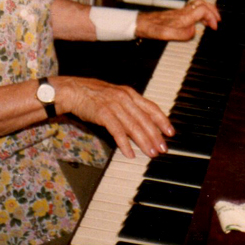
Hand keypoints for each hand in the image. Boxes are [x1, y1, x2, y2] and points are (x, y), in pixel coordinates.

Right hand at [58, 76, 172, 158]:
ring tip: (151, 153)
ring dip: (144, 142)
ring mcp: (115, 106)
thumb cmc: (93, 95)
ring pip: (134, 126)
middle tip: (163, 148)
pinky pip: (117, 131)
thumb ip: (129, 106)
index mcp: (130, 94)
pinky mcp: (103, 114)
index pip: (152, 108)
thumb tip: (142, 121)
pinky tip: (130, 153)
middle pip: (145, 120)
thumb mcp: (116, 96)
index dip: (163, 121)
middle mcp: (125, 98)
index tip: (170, 132)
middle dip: (156, 136)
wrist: (73, 91)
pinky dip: (125, 144)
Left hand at [135, 0, 220, 40]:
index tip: (214, 27)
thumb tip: (194, 31)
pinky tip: (199, 22)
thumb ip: (182, 34)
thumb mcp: (166, 34)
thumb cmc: (153, 29)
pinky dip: (200, 13)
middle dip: (213, 10)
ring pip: (198, 5)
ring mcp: (180, 12)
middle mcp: (183, 12)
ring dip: (208, 10)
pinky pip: (193, 10)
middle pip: (202, 3)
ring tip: (212, 20)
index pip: (202, 10)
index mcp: (183, 17)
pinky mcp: (177, 14)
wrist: (142, 23)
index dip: (211, 17)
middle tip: (218, 20)